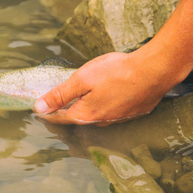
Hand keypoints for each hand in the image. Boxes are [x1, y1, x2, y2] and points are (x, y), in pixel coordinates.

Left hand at [34, 52, 173, 125]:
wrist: (155, 70)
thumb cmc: (116, 72)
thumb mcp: (81, 79)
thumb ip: (60, 95)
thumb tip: (39, 108)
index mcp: (85, 114)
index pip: (59, 118)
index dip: (47, 115)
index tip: (38, 113)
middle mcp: (100, 122)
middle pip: (76, 122)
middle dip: (63, 118)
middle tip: (52, 114)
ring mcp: (118, 120)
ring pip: (94, 121)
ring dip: (82, 116)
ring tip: (73, 111)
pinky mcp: (131, 114)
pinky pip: (110, 117)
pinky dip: (100, 113)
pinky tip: (101, 106)